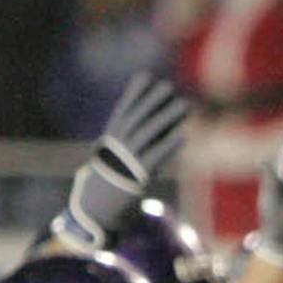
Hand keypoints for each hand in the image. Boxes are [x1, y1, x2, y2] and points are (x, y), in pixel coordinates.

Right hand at [56, 74, 188, 248]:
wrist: (98, 205)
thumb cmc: (113, 179)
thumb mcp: (120, 155)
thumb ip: (137, 140)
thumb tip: (159, 125)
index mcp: (112, 136)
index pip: (124, 109)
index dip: (135, 93)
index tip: (146, 77)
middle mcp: (118, 144)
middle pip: (139, 117)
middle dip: (153, 101)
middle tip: (169, 87)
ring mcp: (127, 158)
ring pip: (149, 133)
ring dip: (167, 118)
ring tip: (184, 106)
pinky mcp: (138, 175)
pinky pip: (156, 157)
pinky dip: (168, 146)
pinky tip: (183, 137)